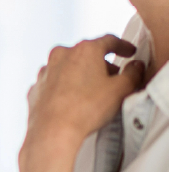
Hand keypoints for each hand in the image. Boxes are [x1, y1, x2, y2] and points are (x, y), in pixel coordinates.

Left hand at [19, 35, 144, 171]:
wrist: (53, 130)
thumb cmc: (86, 108)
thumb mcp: (121, 90)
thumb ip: (132, 74)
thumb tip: (134, 67)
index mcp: (84, 50)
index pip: (108, 41)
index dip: (122, 46)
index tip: (129, 51)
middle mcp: (61, 55)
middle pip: (86, 54)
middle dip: (102, 64)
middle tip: (114, 76)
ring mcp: (45, 71)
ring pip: (68, 67)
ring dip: (82, 75)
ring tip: (94, 90)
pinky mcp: (36, 88)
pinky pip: (54, 83)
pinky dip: (65, 87)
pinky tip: (73, 100)